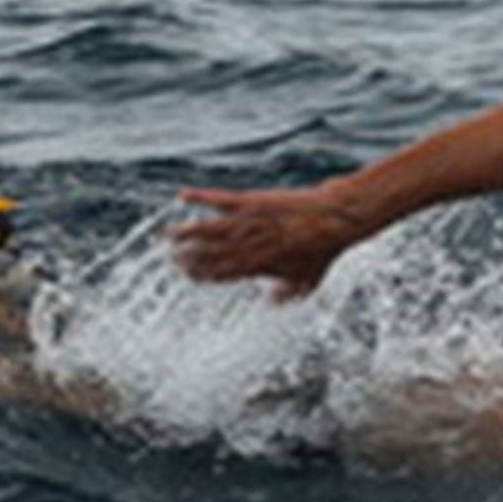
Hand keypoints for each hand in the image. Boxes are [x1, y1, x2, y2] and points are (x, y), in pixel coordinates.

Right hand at [171, 186, 364, 301]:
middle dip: (190, 258)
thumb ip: (287, 295)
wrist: (334, 219)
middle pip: (210, 254)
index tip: (188, 277)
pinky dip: (198, 197)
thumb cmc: (323, 250)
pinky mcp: (251, 201)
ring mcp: (248, 222)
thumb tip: (272, 305)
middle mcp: (248, 245)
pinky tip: (182, 196)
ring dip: (186, 233)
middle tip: (172, 260)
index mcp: (258, 267)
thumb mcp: (308, 280)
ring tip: (168, 236)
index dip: (203, 276)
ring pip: (208, 229)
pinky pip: (219, 199)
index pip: (222, 274)